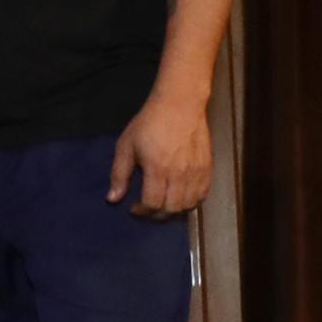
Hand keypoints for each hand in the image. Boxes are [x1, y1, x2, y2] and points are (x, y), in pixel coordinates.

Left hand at [109, 93, 213, 218]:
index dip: (142, 211)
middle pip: (172, 209)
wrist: (180, 105)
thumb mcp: (126, 146)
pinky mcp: (208, 168)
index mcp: (158, 168)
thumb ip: (119, 174)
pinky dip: (191, 202)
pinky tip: (180, 198)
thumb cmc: (148, 124)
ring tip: (162, 205)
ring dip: (175, 211)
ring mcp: (197, 172)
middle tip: (147, 210)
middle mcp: (180, 174)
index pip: (153, 203)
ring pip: (190, 205)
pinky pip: (203, 195)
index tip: (133, 208)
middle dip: (157, 216)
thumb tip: (113, 199)